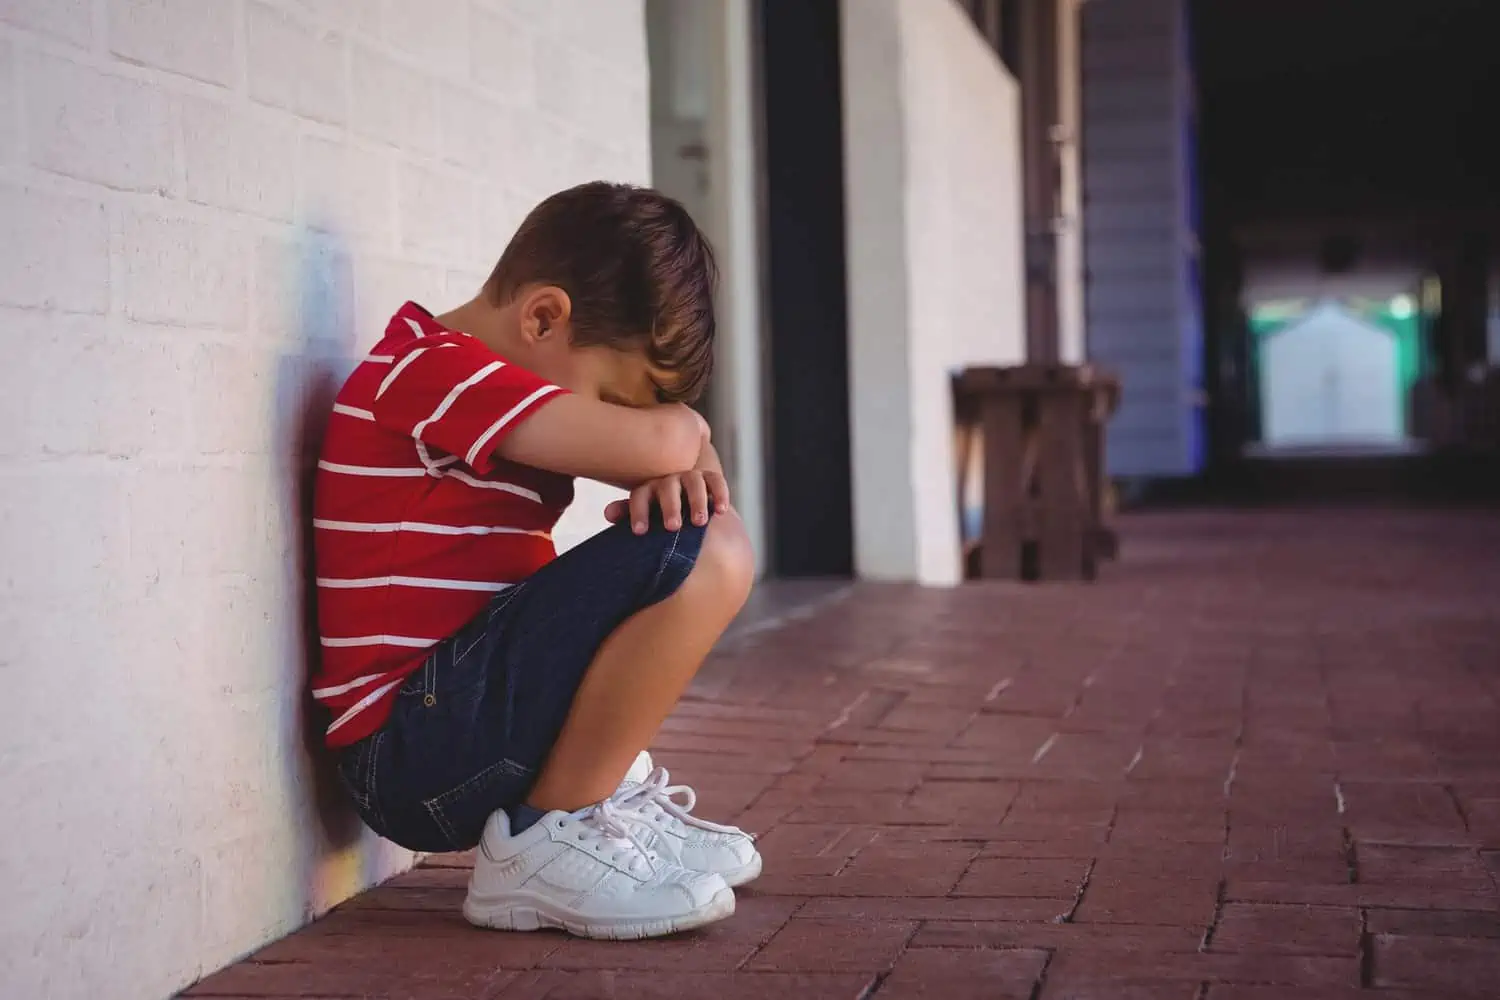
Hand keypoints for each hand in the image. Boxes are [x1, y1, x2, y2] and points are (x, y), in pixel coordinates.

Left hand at [604, 469, 731, 533]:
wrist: (691, 506)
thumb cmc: (662, 514)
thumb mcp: (647, 515)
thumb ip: (629, 514)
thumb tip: (607, 512)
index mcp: (649, 489)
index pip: (640, 496)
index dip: (637, 512)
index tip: (639, 532)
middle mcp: (669, 480)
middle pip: (668, 488)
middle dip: (670, 506)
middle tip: (673, 527)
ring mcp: (691, 478)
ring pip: (693, 482)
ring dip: (697, 501)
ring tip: (699, 522)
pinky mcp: (711, 479)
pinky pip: (716, 481)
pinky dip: (719, 493)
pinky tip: (721, 510)